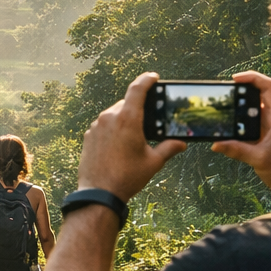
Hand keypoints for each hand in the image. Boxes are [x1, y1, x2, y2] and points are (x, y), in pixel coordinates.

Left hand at [76, 72, 187, 199]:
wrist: (98, 193)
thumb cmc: (127, 177)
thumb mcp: (153, 162)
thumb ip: (169, 148)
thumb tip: (182, 143)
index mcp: (128, 119)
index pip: (137, 89)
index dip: (147, 79)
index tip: (153, 77)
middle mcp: (110, 117)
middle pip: (127, 103)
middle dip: (138, 108)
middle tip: (148, 118)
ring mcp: (96, 126)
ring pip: (114, 114)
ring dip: (125, 119)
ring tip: (134, 136)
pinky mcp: (88, 135)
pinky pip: (104, 125)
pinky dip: (113, 129)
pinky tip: (120, 144)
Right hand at [211, 71, 270, 208]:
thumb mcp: (258, 159)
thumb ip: (237, 150)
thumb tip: (216, 144)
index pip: (268, 87)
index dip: (252, 78)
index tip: (235, 79)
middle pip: (259, 92)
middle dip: (242, 88)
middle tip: (224, 91)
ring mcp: (268, 124)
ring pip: (253, 105)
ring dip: (239, 102)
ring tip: (222, 105)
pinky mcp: (262, 132)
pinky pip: (249, 119)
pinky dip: (237, 117)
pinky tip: (226, 123)